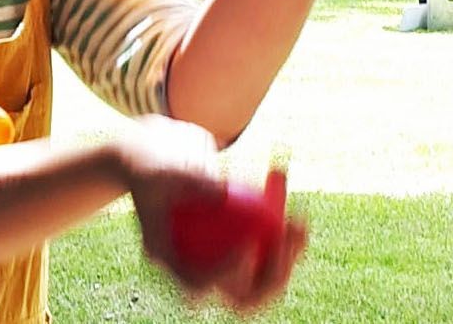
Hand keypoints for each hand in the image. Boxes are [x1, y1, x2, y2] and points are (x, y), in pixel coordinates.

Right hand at [122, 121, 306, 309]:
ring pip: (261, 277)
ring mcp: (220, 266)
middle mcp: (197, 273)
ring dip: (287, 253)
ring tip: (299, 222)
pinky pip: (267, 248)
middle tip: (285, 242)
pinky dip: (282, 228)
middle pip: (239, 294)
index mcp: (171, 265)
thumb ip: (189, 181)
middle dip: (271, 273)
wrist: (154, 158)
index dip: (226, 274)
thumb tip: (222, 193)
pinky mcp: (239, 252)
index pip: (199, 283)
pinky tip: (297, 209)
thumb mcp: (162, 166)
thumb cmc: (154, 160)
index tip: (247, 247)